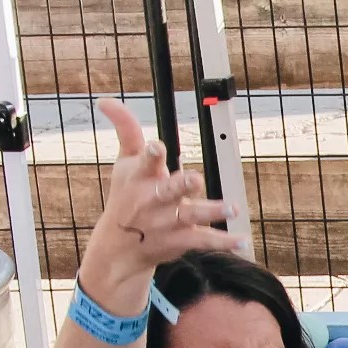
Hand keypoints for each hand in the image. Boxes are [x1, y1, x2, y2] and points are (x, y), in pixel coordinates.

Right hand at [85, 96, 231, 292]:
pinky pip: (204, 240)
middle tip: (196, 179)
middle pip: (169, 190)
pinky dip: (223, 241)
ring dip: (211, 211)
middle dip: (182, 184)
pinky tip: (242, 240)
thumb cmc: (127, 195)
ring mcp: (168, 222)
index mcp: (140, 177)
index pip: (146, 162)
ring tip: (232, 208)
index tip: (157, 147)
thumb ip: (125, 129)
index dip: (152, 154)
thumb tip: (105, 101)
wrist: (118, 246)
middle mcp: (153, 199)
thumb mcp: (124, 162)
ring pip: (191, 215)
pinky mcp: (180, 240)